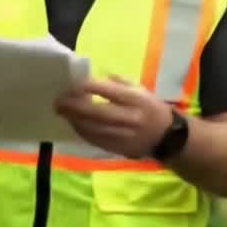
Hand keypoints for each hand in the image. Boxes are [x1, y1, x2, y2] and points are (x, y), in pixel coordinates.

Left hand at [54, 75, 172, 157]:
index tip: (72, 83)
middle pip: (97, 113)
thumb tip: (95, 78)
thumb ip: (119, 83)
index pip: (109, 92)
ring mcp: (123, 136)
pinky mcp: (118, 148)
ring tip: (62, 112)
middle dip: (75, 107)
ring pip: (93, 129)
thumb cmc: (151, 108)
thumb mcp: (141, 90)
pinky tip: (75, 124)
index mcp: (136, 100)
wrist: (167, 136)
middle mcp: (129, 118)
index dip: (89, 87)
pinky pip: (96, 140)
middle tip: (59, 101)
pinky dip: (82, 132)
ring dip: (75, 120)